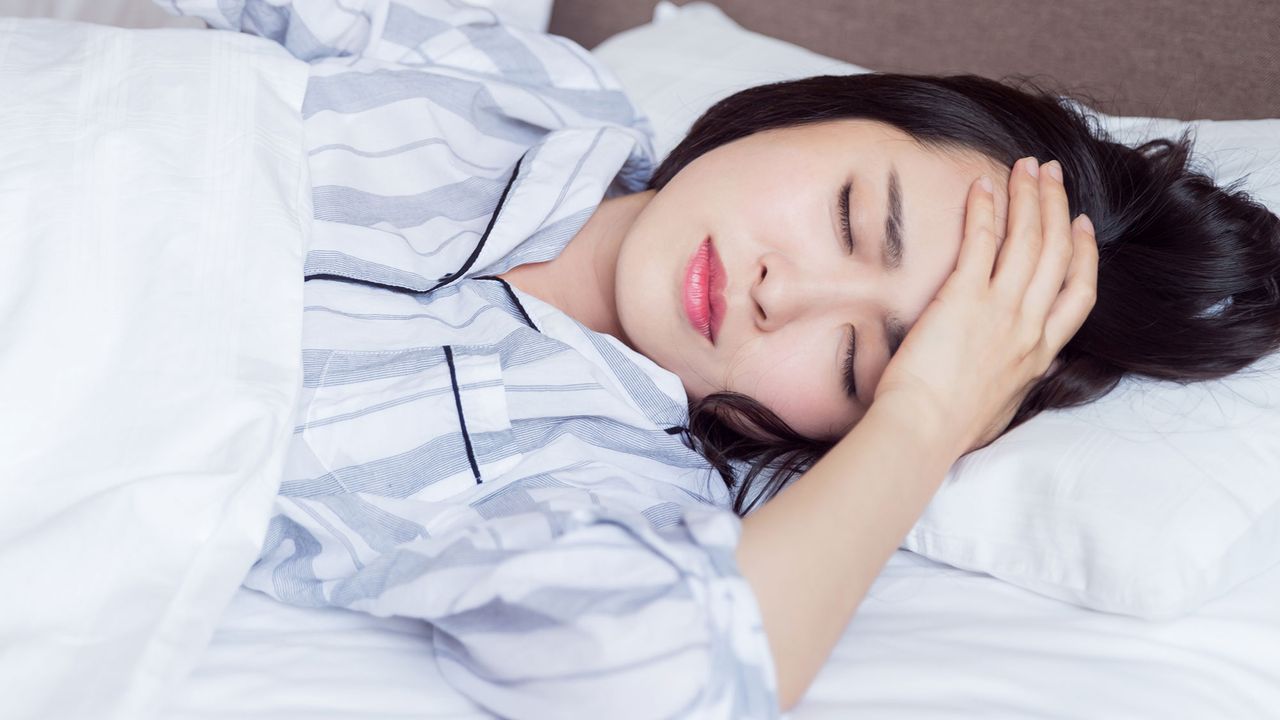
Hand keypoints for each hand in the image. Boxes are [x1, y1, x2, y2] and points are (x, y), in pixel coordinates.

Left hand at [870, 157, 1097, 457]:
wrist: (923, 431)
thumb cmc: (950, 428)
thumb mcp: (1003, 407)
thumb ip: (1016, 381)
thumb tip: (1021, 372)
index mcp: (1041, 354)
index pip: (1080, 293)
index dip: (1085, 253)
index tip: (1081, 225)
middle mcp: (1029, 327)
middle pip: (1057, 252)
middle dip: (1056, 206)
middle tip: (1052, 174)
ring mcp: (1001, 310)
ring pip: (1027, 239)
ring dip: (1029, 196)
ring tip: (1026, 166)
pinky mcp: (964, 299)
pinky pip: (982, 242)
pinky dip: (986, 209)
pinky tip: (983, 185)